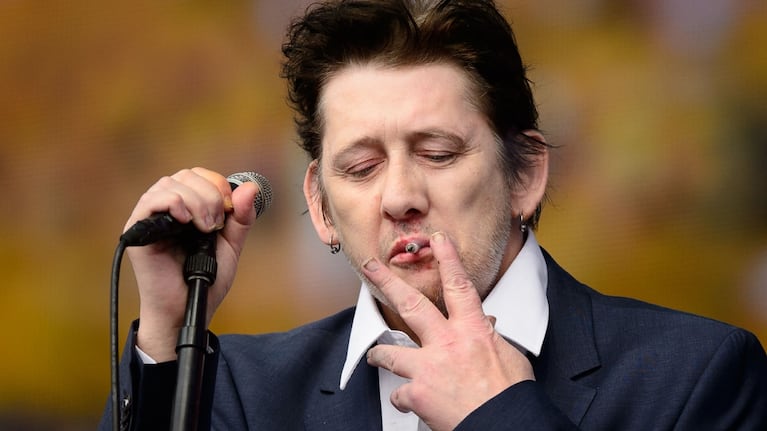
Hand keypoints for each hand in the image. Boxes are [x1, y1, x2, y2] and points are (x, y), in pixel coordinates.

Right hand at [125, 167, 258, 360]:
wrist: (188, 309)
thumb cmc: (205, 279)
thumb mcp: (230, 245)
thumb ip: (241, 218)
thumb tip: (251, 187)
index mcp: (187, 207)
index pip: (198, 175)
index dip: (216, 184)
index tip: (229, 209)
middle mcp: (166, 208)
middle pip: (185, 176)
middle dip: (209, 195)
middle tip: (215, 224)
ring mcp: (149, 218)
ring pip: (169, 184)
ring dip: (195, 201)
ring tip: (204, 228)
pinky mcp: (137, 231)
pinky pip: (150, 202)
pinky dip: (173, 204)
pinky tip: (186, 221)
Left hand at [363, 232, 534, 430]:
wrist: (503, 424)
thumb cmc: (510, 396)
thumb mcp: (509, 358)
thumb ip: (491, 339)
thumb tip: (487, 326)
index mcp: (473, 331)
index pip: (459, 286)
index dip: (449, 259)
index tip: (438, 239)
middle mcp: (447, 343)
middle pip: (411, 305)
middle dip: (387, 282)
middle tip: (369, 266)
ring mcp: (429, 367)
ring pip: (391, 352)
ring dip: (380, 355)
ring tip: (375, 356)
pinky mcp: (417, 394)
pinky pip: (400, 393)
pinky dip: (403, 398)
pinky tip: (408, 401)